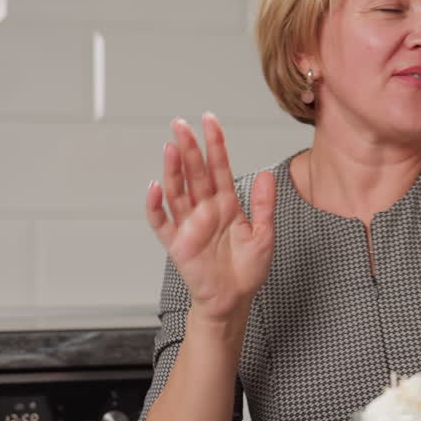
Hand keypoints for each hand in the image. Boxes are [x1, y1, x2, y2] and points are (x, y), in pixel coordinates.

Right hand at [146, 113, 275, 324]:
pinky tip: (155, 188)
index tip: (210, 120)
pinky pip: (162, 222)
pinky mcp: (177, 243)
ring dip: (173, 170)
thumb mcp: (264, 235)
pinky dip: (155, 206)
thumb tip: (266, 173)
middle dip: (188, 148)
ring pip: (178, 191)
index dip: (214, 144)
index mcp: (227, 204)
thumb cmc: (247, 269)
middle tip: (181, 124)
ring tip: (171, 147)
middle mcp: (205, 210)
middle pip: (195, 173)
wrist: (233, 300)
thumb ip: (264, 205)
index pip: (219, 168)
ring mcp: (189, 225)